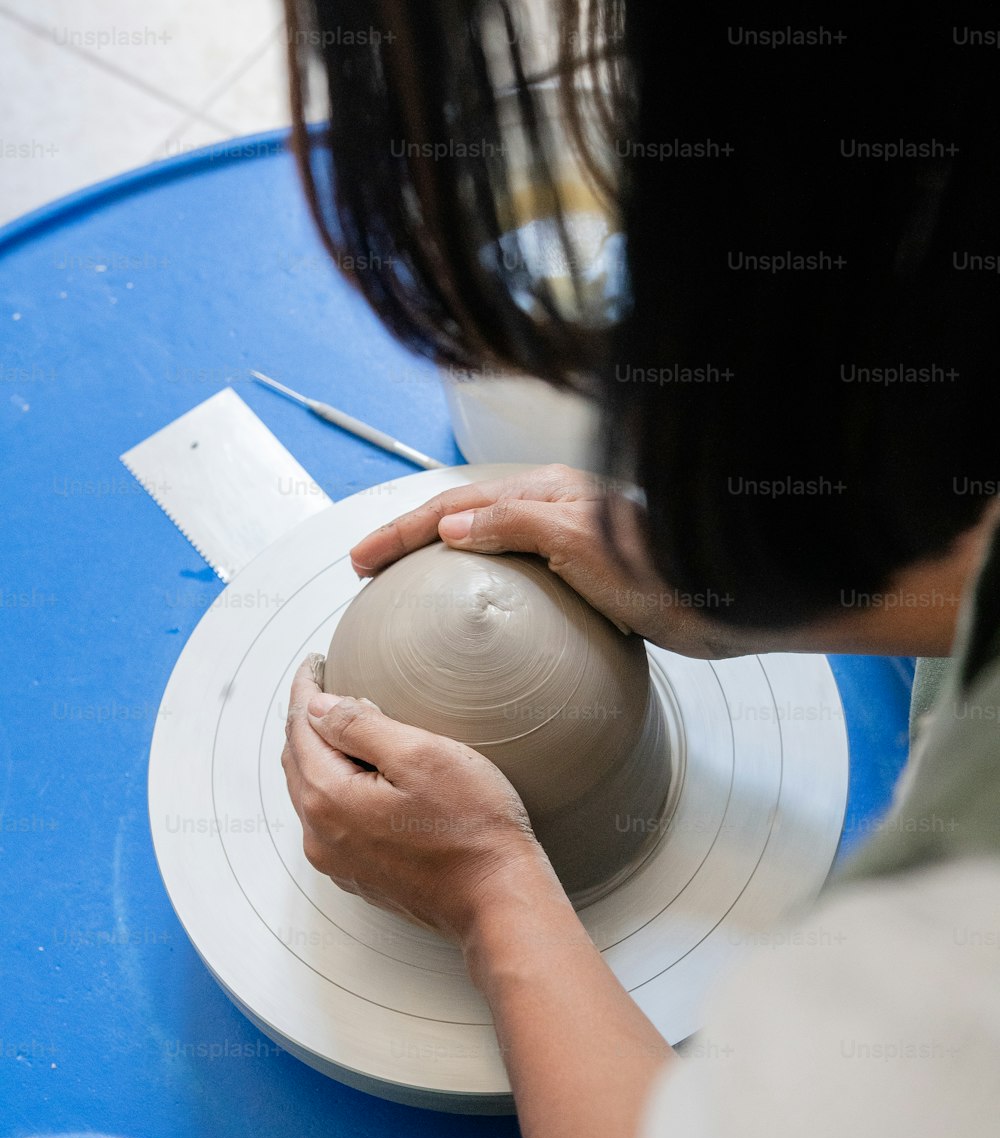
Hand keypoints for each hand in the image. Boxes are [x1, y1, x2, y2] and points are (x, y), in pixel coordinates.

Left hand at [281, 655, 558, 944]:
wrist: (497, 900)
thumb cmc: (471, 827)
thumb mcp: (421, 756)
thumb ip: (360, 725)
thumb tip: (319, 706)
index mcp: (328, 798)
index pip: (301, 727)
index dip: (305, 689)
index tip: (313, 664)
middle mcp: (320, 835)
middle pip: (298, 761)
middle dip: (306, 720)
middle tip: (322, 687)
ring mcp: (337, 861)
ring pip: (311, 792)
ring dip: (317, 755)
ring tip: (337, 725)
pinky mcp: (358, 876)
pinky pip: (330, 820)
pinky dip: (333, 788)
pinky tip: (357, 776)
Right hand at [350, 463, 734, 657]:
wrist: (717, 600)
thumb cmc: (654, 568)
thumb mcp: (574, 538)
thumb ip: (512, 521)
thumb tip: (450, 526)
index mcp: (542, 491)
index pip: (451, 505)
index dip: (401, 531)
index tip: (362, 559)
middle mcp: (548, 510)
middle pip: (460, 517)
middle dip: (409, 539)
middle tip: (367, 568)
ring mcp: (561, 543)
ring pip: (482, 544)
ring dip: (437, 559)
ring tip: (404, 586)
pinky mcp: (578, 576)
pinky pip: (510, 574)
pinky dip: (476, 584)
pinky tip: (473, 617)